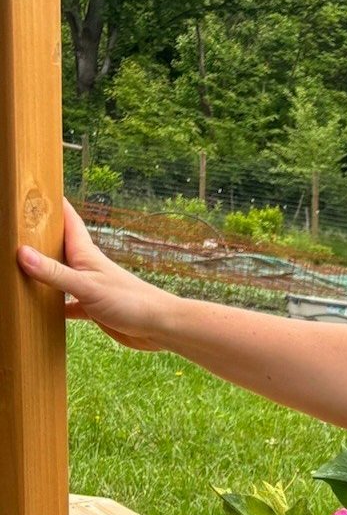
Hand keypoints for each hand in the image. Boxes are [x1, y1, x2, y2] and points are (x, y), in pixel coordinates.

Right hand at [16, 199, 168, 350]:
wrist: (161, 327)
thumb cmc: (131, 302)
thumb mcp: (87, 286)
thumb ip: (55, 272)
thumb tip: (22, 253)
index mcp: (86, 254)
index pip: (68, 220)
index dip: (54, 203)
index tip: (36, 187)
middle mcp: (86, 267)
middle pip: (58, 246)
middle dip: (39, 236)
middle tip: (16, 226)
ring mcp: (89, 287)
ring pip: (59, 275)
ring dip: (42, 272)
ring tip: (17, 264)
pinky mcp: (92, 308)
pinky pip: (68, 305)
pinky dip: (54, 306)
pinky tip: (40, 309)